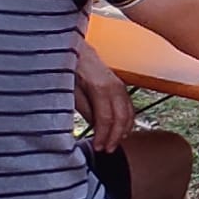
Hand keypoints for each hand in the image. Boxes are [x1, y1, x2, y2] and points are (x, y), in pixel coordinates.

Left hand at [73, 38, 133, 152]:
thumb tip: (94, 127)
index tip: (98, 147)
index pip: (106, 119)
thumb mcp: (70, 90)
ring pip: (129, 113)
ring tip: (114, 143)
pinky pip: (129, 106)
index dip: (103, 136)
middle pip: (121, 117)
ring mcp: (119, 85)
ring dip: (123, 130)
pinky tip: (122, 130)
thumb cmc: (69, 68)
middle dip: (115, 136)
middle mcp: (114, 86)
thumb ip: (84, 109)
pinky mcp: (120, 85)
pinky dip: (128, 120)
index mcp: (100, 87)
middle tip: (107, 150)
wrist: (76, 48)